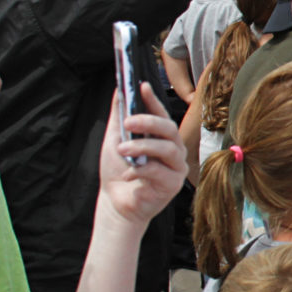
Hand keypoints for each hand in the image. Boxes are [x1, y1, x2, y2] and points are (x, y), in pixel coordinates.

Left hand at [95, 83, 184, 228]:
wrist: (115, 204)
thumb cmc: (118, 172)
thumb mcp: (114, 140)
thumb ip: (119, 116)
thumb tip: (119, 90)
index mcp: (162, 138)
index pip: (161, 114)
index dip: (153, 100)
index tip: (142, 87)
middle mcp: (173, 150)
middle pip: (170, 129)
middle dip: (149, 122)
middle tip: (129, 121)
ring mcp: (176, 167)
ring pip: (167, 148)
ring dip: (143, 146)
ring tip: (122, 149)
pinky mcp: (173, 184)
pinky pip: (160, 171)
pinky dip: (140, 169)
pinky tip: (128, 173)